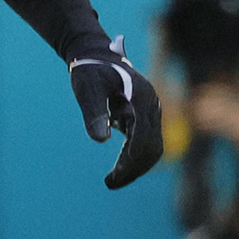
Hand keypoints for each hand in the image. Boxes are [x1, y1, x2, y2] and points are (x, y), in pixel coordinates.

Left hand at [69, 39, 164, 190]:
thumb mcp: (87, 89)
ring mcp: (150, 111)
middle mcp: (151, 106)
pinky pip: (145, 141)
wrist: (95, 55)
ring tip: (112, 181)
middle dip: (133, 168)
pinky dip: (135, 157)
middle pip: (152, 146)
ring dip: (135, 166)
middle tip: (110, 183)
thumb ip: (94, 112)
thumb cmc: (89, 71)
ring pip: (152, 146)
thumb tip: (101, 140)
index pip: (143, 138)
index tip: (114, 176)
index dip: (130, 160)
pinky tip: (118, 168)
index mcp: (141, 99)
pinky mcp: (144, 115)